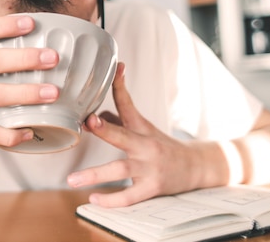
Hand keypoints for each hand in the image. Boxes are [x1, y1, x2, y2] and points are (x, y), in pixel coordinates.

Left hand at [67, 62, 203, 206]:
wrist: (197, 167)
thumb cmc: (164, 146)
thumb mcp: (144, 129)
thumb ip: (119, 122)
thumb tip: (95, 116)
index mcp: (141, 127)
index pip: (128, 103)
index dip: (120, 85)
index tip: (116, 69)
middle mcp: (145, 145)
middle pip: (123, 135)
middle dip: (105, 129)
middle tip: (88, 122)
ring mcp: (149, 167)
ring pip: (120, 170)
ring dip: (95, 175)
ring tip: (72, 180)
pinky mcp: (152, 188)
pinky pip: (129, 197)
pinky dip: (111, 200)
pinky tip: (94, 200)